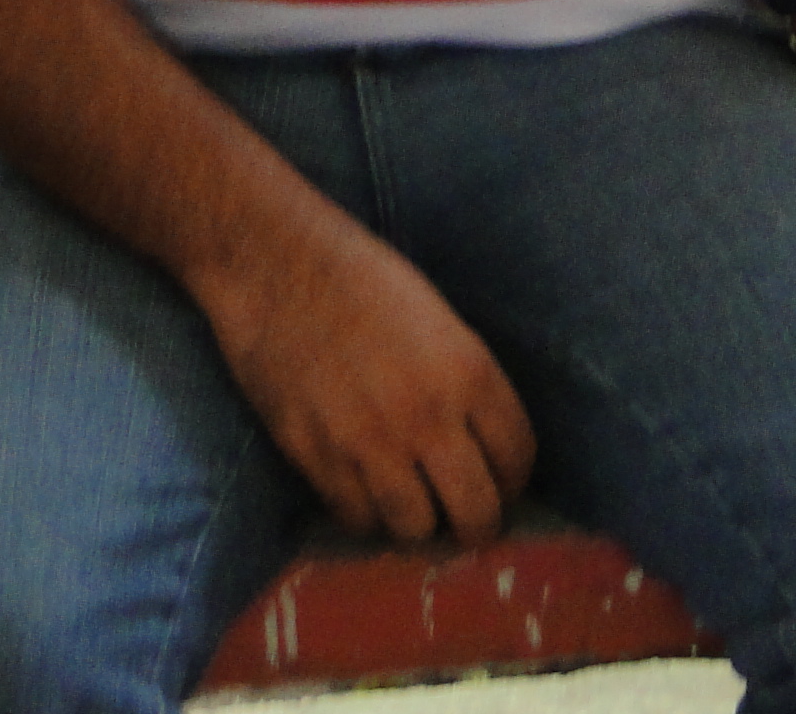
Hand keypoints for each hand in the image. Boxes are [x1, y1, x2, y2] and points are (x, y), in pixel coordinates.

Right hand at [195, 211, 536, 542]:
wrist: (278, 267)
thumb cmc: (365, 278)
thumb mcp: (441, 321)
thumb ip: (466, 383)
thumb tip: (482, 443)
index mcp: (468, 372)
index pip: (518, 456)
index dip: (516, 480)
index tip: (506, 483)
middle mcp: (426, 417)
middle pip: (476, 511)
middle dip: (480, 523)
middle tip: (470, 518)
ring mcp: (368, 445)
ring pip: (415, 529)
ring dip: (421, 523)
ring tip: (416, 506)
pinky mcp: (316, 460)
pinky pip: (357, 519)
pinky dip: (368, 516)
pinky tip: (369, 495)